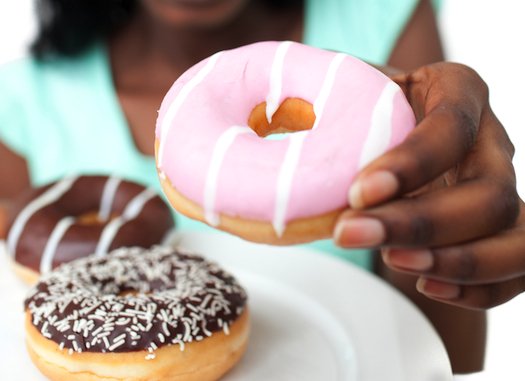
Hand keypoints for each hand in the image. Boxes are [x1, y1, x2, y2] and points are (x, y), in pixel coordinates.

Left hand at [334, 62, 523, 309]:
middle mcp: (490, 141)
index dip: (413, 163)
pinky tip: (429, 286)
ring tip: (393, 262)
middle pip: (489, 193)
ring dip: (457, 261)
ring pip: (515, 236)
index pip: (452, 127)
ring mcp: (502, 187)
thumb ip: (331, 103)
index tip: (359, 191)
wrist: (389, 134)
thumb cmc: (365, 109)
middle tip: (352, 234)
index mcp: (457, 90)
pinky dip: (481, 287)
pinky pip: (518, 269)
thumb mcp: (349, 91)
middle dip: (421, 224)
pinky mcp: (502, 228)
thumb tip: (279, 133)